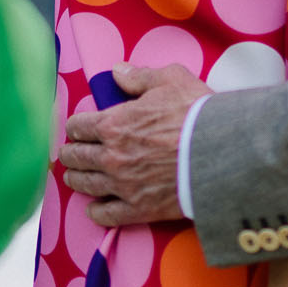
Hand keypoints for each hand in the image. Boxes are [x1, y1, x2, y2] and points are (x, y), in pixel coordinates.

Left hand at [60, 63, 205, 225]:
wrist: (221, 153)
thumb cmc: (196, 112)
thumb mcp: (170, 80)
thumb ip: (139, 77)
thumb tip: (117, 71)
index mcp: (114, 123)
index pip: (80, 126)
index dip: (74, 126)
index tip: (74, 128)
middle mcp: (111, 156)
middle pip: (78, 156)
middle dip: (70, 153)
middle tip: (67, 153)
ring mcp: (123, 185)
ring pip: (86, 185)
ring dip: (75, 179)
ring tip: (71, 177)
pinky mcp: (138, 209)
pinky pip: (107, 214)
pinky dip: (96, 212)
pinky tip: (93, 209)